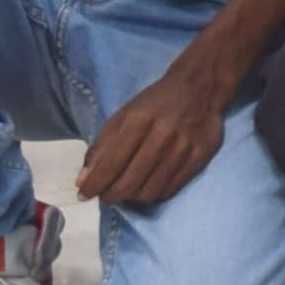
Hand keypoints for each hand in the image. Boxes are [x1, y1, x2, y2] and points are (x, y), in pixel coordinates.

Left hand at [77, 50, 233, 207]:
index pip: (111, 164)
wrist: (200, 86)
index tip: (84, 194)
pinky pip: (169, 190)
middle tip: (106, 195)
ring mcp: (183, 148)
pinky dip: (154, 193)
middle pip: (129, 183)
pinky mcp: (199, 157)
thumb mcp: (124, 116)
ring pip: (149, 192)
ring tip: (127, 189)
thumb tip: (83, 181)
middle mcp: (162, 136)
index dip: (95, 185)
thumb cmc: (155, 102)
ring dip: (132, 197)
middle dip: (111, 195)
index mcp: (139, 120)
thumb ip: (101, 147)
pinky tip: (149, 184)